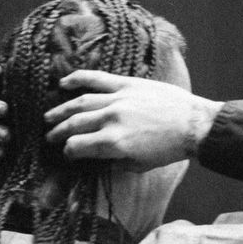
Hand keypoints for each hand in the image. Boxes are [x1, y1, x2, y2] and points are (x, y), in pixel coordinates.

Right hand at [44, 71, 221, 169]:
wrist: (194, 124)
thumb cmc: (170, 149)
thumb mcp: (141, 165)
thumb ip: (115, 162)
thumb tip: (98, 160)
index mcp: (114, 143)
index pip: (78, 147)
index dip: (69, 152)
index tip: (68, 153)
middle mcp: (111, 120)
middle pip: (74, 125)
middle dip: (58, 133)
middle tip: (50, 137)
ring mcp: (118, 99)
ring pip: (80, 102)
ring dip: (61, 110)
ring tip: (49, 117)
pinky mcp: (127, 84)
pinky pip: (97, 78)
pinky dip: (78, 78)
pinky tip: (64, 82)